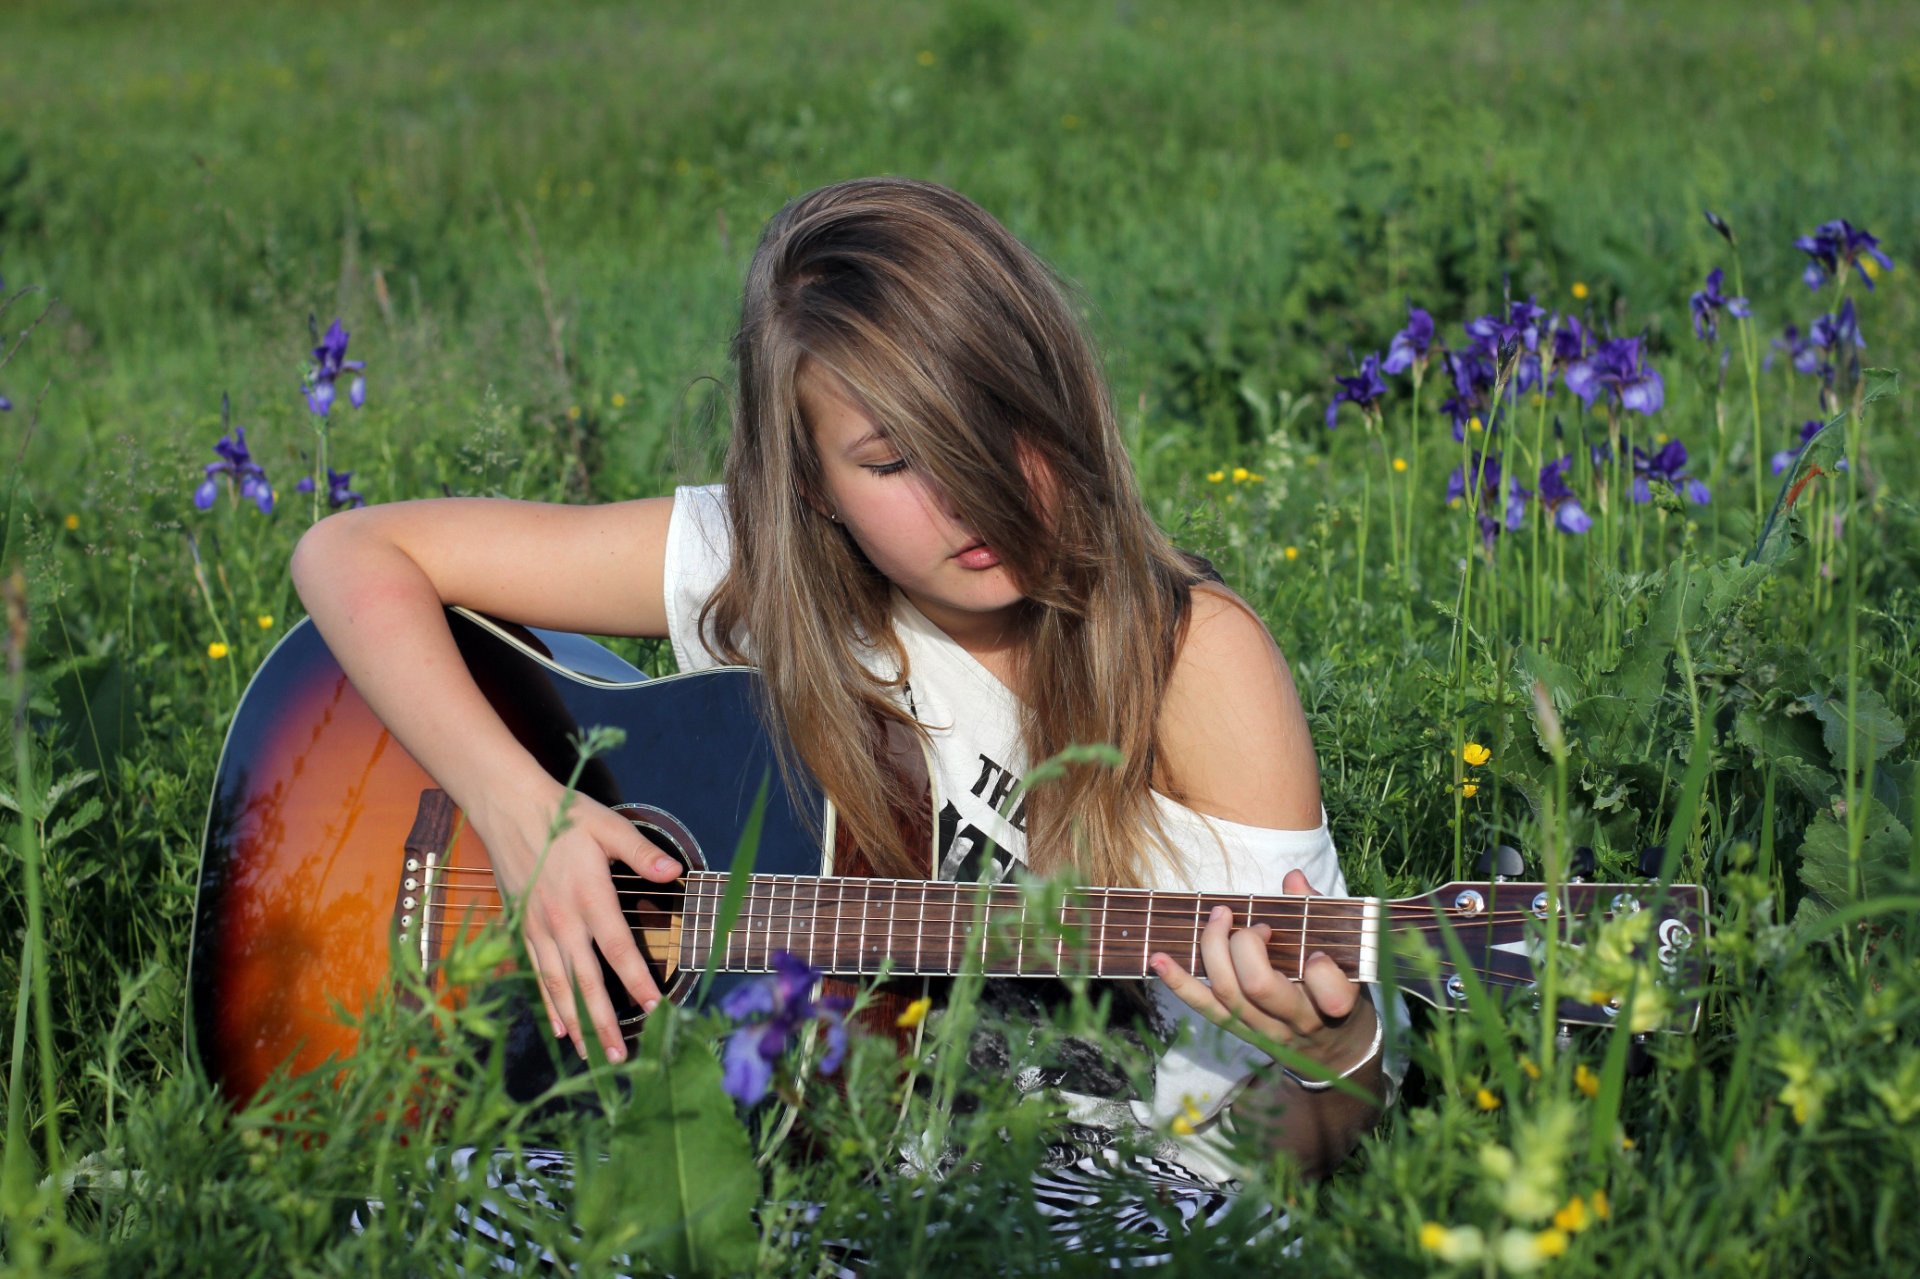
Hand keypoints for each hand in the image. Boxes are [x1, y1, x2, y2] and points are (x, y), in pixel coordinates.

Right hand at [476, 776, 681, 1063]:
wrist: (508, 807)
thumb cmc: (563, 815)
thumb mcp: (608, 826)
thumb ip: (643, 853)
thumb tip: (676, 871)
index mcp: (589, 898)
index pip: (618, 949)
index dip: (637, 981)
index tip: (655, 1009)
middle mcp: (562, 921)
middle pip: (585, 982)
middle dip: (603, 1022)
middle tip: (619, 1057)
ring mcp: (539, 929)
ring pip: (558, 986)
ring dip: (575, 1023)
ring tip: (590, 1055)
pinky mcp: (522, 928)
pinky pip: (537, 974)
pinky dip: (548, 1004)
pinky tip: (558, 1028)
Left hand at [1149, 868, 1377, 1079]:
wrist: (1334, 1051)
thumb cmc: (1342, 990)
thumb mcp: (1348, 960)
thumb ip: (1320, 917)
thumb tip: (1292, 877)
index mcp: (1336, 1003)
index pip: (1331, 994)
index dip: (1320, 970)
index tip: (1316, 952)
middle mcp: (1298, 1021)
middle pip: (1259, 986)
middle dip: (1246, 944)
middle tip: (1257, 927)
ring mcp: (1265, 1030)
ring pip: (1228, 994)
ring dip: (1213, 949)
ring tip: (1218, 917)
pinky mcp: (1240, 1032)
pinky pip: (1205, 1008)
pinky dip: (1179, 982)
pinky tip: (1158, 959)